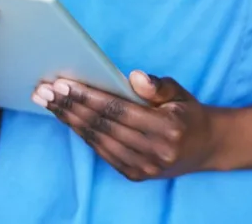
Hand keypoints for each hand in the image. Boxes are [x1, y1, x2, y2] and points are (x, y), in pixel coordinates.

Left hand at [33, 71, 229, 180]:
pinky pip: (102, 152)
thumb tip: (134, 77)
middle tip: (44, 91)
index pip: (117, 110)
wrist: (207, 147)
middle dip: (69, 106)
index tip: (61, 83)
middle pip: (102, 126)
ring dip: (69, 120)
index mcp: (167, 128)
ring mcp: (144, 167)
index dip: (86, 96)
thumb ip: (157, 86)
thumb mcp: (179, 92)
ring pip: (98, 140)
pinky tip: (66, 118)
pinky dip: (82, 134)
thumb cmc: (187, 112)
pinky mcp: (135, 174)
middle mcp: (155, 151)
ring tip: (48, 103)